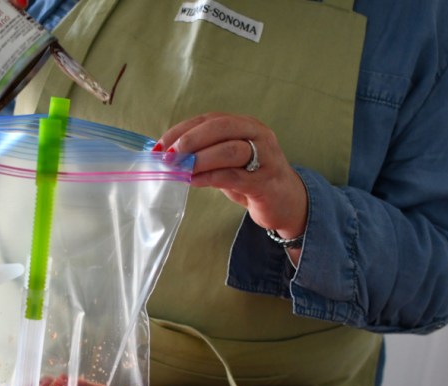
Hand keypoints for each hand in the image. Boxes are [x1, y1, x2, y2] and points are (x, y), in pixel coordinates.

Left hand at [154, 113, 307, 250]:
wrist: (287, 203)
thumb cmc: (253, 180)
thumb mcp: (228, 163)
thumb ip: (206, 155)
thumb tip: (170, 156)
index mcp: (246, 125)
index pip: (210, 119)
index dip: (182, 130)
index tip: (160, 145)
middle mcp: (258, 135)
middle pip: (221, 127)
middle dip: (190, 140)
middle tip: (168, 156)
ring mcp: (265, 157)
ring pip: (229, 150)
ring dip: (199, 159)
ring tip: (178, 169)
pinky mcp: (266, 182)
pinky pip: (234, 176)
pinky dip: (210, 177)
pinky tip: (192, 182)